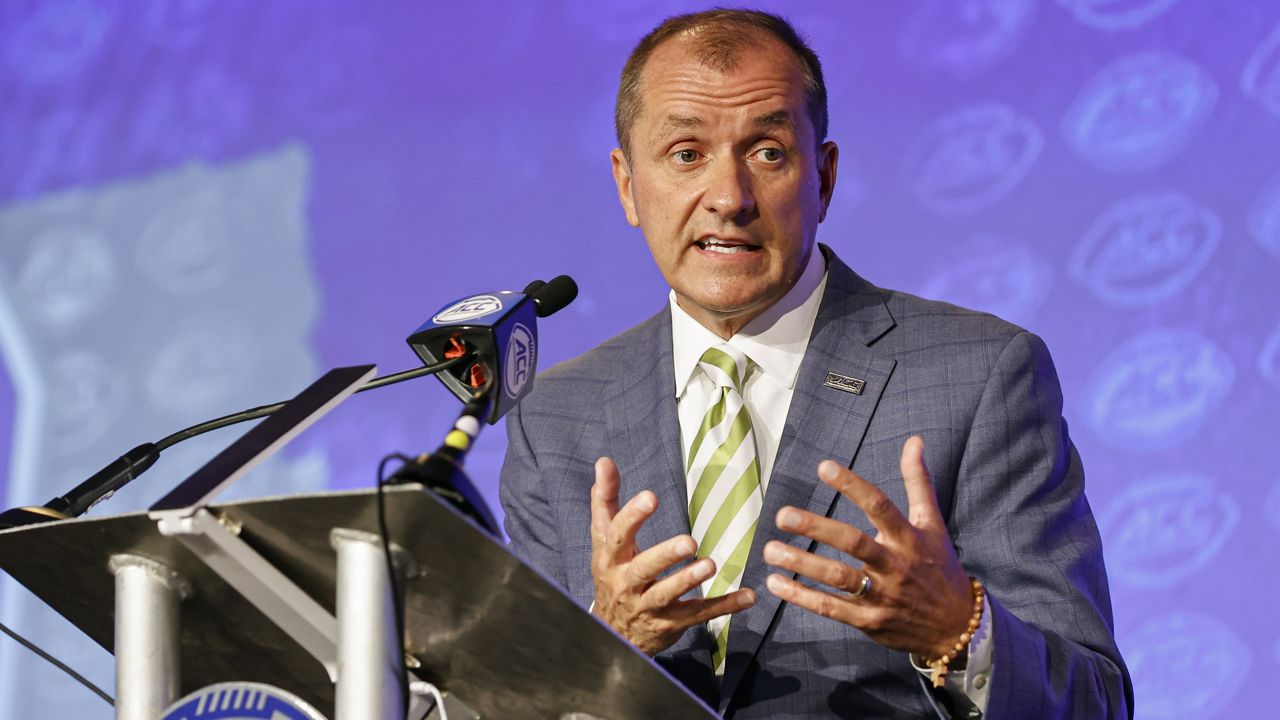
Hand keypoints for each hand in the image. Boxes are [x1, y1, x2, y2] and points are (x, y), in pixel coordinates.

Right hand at [590, 457, 754, 654]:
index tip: (651, 497)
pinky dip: (723, 606)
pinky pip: (698, 614)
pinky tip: (747, 597)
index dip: (632, 516)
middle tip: (689, 541)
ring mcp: (647, 607)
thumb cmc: (611, 574)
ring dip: (689, 580)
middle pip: (643, 569)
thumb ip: (605, 500)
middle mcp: (626, 583)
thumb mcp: (603, 540)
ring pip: (667, 594)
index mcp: (610, 558)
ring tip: (710, 564)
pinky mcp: (670, 624)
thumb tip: (604, 460)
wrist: (610, 633)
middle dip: (665, 555)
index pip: (617, 535)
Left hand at [763, 437, 974, 658]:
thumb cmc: (940, 567)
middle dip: (816, 528)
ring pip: (838, 577)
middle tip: (782, 515)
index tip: (824, 467)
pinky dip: (802, 597)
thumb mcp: (933, 524)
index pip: (879, 506)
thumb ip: (919, 482)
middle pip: (853, 543)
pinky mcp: (869, 621)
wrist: (957, 627)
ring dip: (802, 563)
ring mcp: (882, 595)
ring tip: (770, 550)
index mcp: (909, 538)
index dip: (852, 485)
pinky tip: (775, 583)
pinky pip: (831, 609)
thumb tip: (914, 441)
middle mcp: (895, 565)